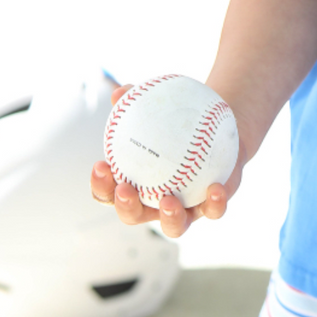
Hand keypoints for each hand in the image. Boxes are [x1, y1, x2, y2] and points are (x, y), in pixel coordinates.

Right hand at [90, 82, 244, 239]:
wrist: (216, 129)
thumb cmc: (176, 122)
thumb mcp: (158, 109)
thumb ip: (137, 102)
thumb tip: (121, 91)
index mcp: (134, 186)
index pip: (108, 192)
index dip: (100, 186)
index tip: (100, 166)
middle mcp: (155, 204)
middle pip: (134, 215)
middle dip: (126, 207)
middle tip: (125, 189)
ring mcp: (185, 210)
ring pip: (174, 226)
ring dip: (169, 218)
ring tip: (168, 201)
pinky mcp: (211, 207)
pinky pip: (213, 211)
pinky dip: (214, 203)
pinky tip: (215, 189)